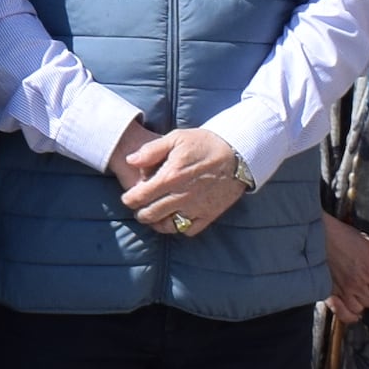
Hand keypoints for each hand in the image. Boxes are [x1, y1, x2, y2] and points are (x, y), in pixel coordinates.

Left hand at [110, 125, 249, 239]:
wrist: (238, 154)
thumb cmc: (205, 143)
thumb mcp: (176, 138)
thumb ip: (150, 151)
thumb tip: (130, 161)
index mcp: (169, 177)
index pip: (139, 197)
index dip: (129, 199)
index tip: (129, 197)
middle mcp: (180, 196)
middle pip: (149, 215)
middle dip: (140, 212)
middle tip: (140, 207)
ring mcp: (195, 208)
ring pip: (167, 226)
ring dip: (157, 223)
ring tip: (155, 215)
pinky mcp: (209, 215)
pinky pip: (188, 230)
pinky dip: (179, 227)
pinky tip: (177, 217)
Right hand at [317, 213, 368, 324]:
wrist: (313, 236)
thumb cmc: (339, 235)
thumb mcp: (366, 240)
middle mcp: (358, 283)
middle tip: (364, 284)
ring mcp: (343, 291)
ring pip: (360, 308)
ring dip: (359, 302)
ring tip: (354, 292)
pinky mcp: (329, 294)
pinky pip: (344, 315)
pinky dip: (347, 314)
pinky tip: (347, 306)